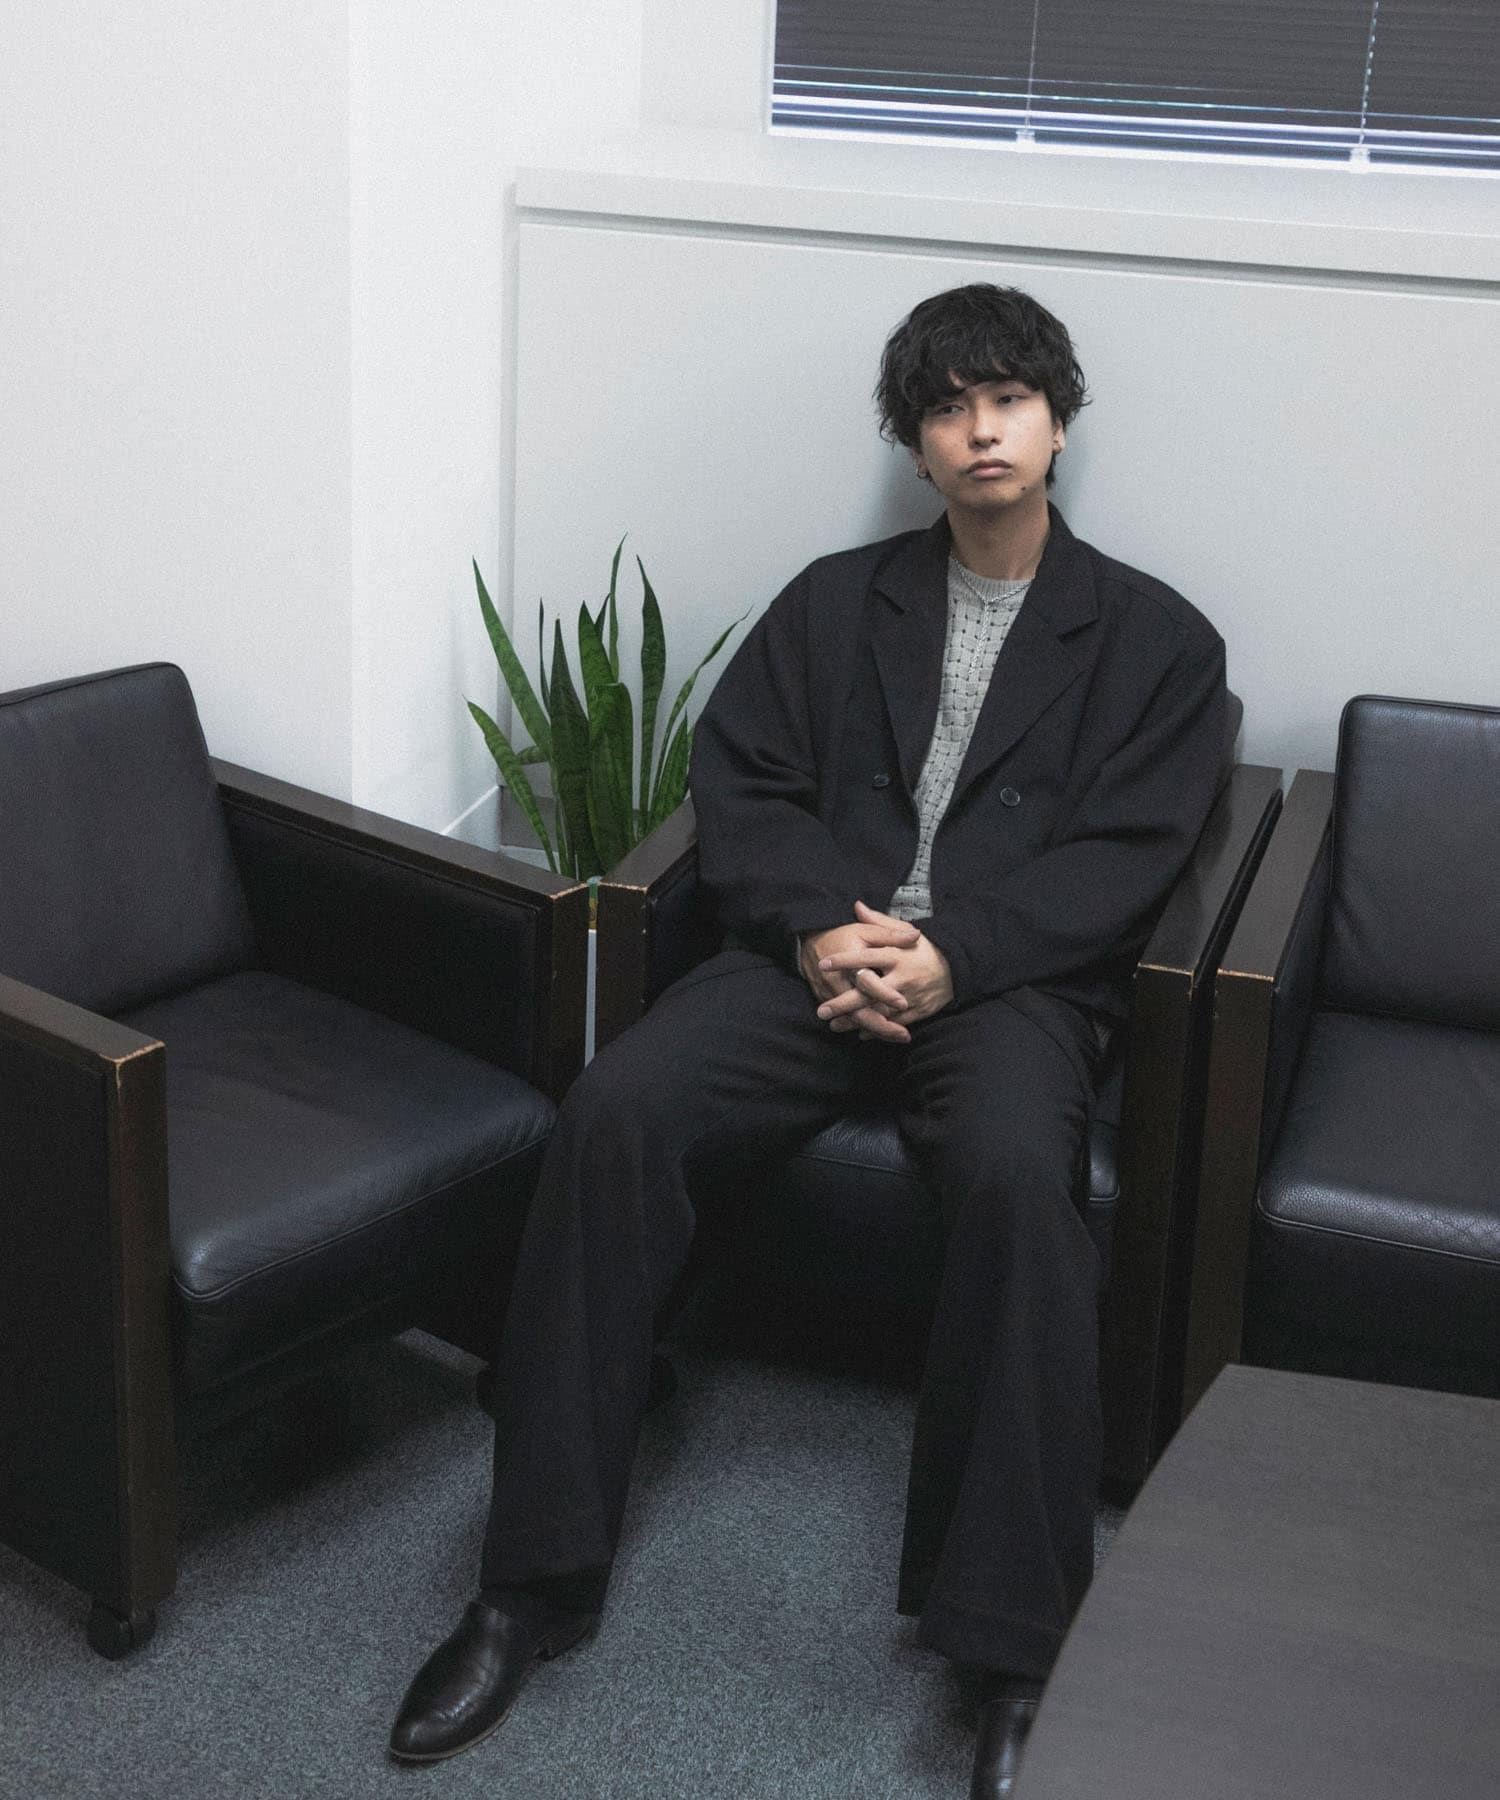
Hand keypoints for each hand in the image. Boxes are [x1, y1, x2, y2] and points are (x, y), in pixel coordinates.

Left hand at [815, 901, 953, 1034]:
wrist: (956, 970)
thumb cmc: (923, 950)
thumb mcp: (904, 931)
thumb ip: (879, 922)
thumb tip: (856, 906)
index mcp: (897, 955)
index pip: (867, 957)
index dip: (844, 960)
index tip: (823, 964)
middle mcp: (903, 977)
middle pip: (869, 992)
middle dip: (844, 1003)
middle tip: (821, 1010)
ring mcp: (910, 996)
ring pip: (878, 1012)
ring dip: (855, 1020)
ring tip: (833, 1025)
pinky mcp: (917, 1011)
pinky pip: (894, 1023)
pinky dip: (876, 1029)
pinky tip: (859, 1032)